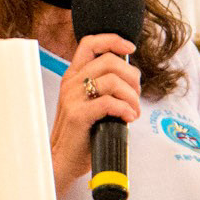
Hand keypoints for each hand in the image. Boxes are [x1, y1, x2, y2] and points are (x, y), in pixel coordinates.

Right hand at [49, 34, 140, 191]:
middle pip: (109, 60)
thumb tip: (132, 79)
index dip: (113, 40)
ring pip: (113, 81)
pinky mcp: (78, 114)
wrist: (63, 159)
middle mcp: (71, 82)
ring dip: (132, 96)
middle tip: (136, 95)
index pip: (91, 43)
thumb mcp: (90, 103)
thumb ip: (105, 87)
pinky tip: (128, 118)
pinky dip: (125, 109)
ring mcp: (73, 97)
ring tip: (134, 111)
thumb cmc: (81, 134)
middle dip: (132, 76)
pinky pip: (109, 102)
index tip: (130, 48)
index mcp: (74, 76)